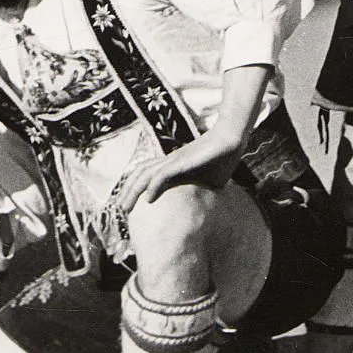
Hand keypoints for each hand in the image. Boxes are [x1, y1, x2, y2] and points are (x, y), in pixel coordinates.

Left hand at [131, 128, 247, 206]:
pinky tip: (148, 198)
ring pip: (146, 173)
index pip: (146, 175)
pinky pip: (164, 173)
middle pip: (140, 173)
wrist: (232, 139)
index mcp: (173, 165)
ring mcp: (175, 159)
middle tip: (120, 210)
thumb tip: (202, 214)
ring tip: (125, 207)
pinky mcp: (184, 160)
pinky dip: (154, 185)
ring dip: (133, 190)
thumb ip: (199, 193)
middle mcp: (169, 160)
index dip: (133, 188)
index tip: (129, 206)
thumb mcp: (208, 182)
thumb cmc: (221, 159)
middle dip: (127, 191)